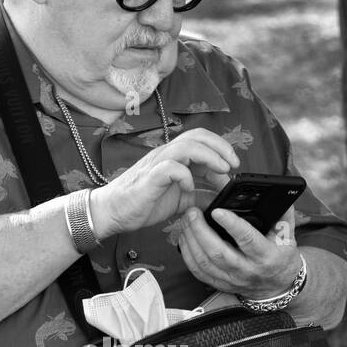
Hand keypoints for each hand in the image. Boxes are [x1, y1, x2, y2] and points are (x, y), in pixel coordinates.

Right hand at [89, 128, 238, 238]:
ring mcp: (157, 164)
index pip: (202, 142)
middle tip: (234, 164)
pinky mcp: (150, 177)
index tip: (233, 170)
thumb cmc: (143, 202)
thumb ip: (200, 196)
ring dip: (209, 156)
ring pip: (187, 146)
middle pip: (197, 136)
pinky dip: (185, 175)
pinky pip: (171, 167)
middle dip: (221, 147)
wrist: (113, 211)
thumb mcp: (180, 201)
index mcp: (174, 158)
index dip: (221, 152)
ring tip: (221, 171)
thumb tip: (221, 199)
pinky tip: (190, 188)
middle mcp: (167, 155)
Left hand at [177, 204, 302, 297]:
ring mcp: (232, 279)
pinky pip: (199, 272)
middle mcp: (247, 270)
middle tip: (192, 212)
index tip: (216, 210)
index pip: (247, 239)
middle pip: (218, 252)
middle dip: (201, 231)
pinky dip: (188, 255)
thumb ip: (283, 214)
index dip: (231, 224)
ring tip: (186, 221)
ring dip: (191, 241)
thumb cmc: (281, 257)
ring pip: (205, 262)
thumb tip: (279, 192)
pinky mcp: (221, 284)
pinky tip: (184, 238)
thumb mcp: (288, 236)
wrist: (277, 286)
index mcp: (266, 256)